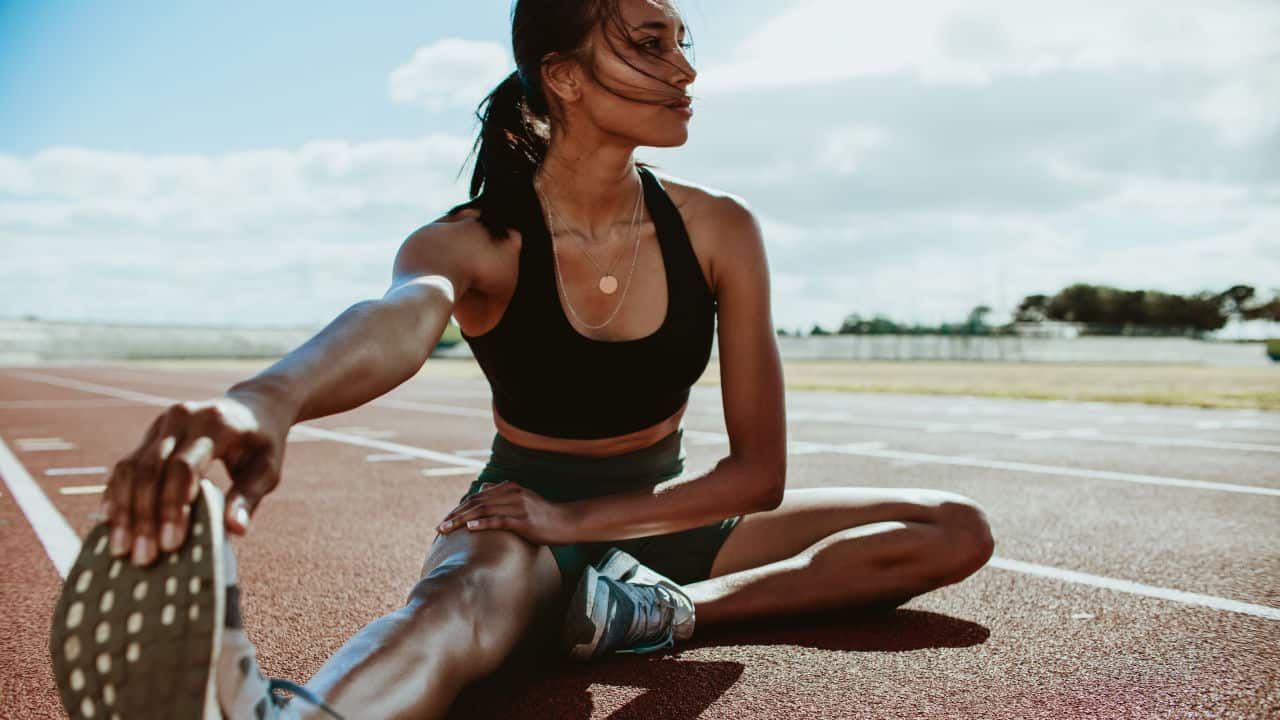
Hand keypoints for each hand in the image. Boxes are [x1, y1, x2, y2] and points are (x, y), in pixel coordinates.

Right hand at [101, 389, 291, 566]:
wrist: (253, 405)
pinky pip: (126, 465)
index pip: (184, 465)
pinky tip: (110, 523)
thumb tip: (235, 531)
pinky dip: (116, 494)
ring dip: (124, 510)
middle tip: (142, 557)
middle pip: (152, 468)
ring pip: (132, 467)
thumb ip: (249, 497)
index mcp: (216, 423)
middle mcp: (183, 418)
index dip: (173, 504)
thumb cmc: (263, 443)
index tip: (170, 543)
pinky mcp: (150, 434)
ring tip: (122, 549)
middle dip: (144, 516)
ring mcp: (162, 423)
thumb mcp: (268, 468)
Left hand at [437, 481, 579, 545]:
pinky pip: (499, 520)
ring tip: (446, 529)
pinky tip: (469, 529)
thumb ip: (502, 495)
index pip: (477, 498)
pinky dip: (482, 524)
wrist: (567, 522)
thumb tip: (483, 490)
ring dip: (462, 521)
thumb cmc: (543, 515)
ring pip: (483, 511)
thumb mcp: (522, 499)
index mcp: (509, 488)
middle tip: (440, 527)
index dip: (459, 508)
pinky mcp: (523, 520)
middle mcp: (511, 493)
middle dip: (455, 515)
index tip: (445, 520)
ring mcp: (517, 506)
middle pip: (476, 504)